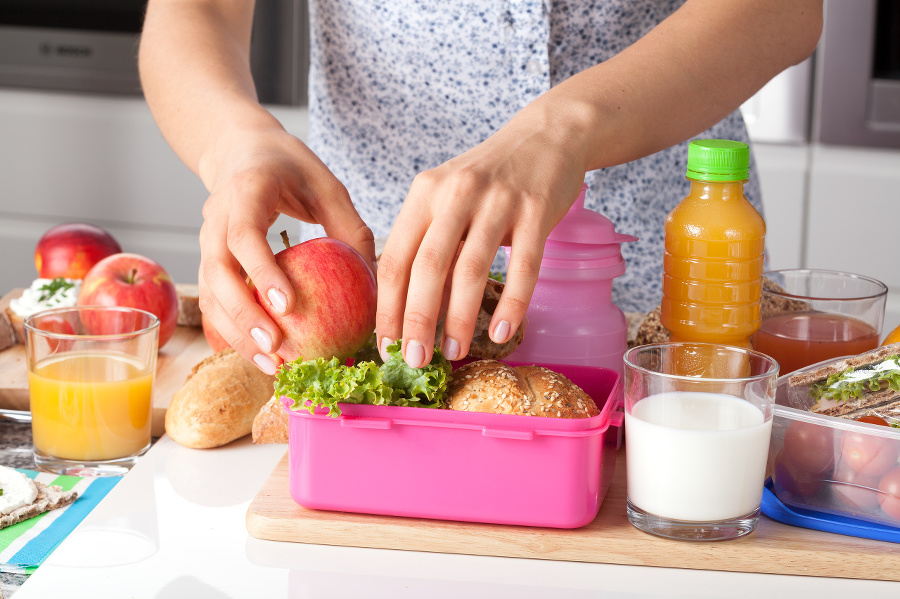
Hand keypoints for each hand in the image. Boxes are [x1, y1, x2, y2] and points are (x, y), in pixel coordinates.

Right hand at [197, 122, 374, 372]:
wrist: (240, 151)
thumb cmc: (291, 168)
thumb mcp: (328, 185)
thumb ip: (350, 228)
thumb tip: (376, 282)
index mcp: (246, 190)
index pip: (244, 235)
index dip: (261, 272)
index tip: (287, 306)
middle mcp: (216, 217)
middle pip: (219, 273)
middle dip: (244, 315)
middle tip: (277, 348)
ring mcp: (206, 241)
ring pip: (210, 294)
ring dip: (236, 333)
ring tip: (271, 365)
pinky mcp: (209, 261)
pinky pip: (213, 302)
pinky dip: (232, 331)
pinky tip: (261, 356)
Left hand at [376, 98, 588, 366]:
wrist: (545, 136)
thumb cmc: (488, 179)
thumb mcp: (446, 198)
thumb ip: (427, 243)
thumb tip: (406, 311)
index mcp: (424, 194)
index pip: (395, 258)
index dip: (387, 307)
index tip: (386, 346)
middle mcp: (455, 194)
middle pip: (427, 267)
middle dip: (417, 321)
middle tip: (415, 361)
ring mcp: (497, 202)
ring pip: (471, 270)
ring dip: (459, 319)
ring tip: (453, 353)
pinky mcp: (536, 211)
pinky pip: (523, 267)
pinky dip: (511, 305)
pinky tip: (500, 333)